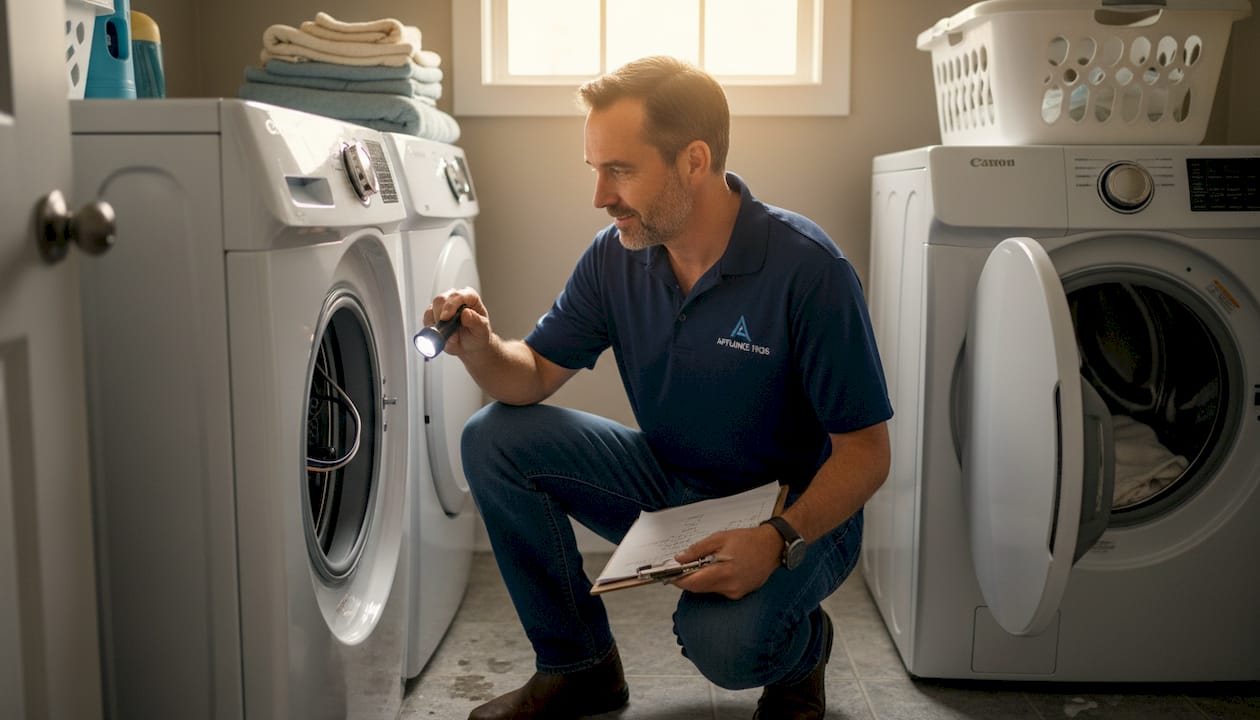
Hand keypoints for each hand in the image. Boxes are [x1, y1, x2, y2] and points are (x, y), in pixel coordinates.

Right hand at [424, 287, 490, 356]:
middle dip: (441, 316)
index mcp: (470, 297)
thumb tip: (465, 313)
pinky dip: (431, 328)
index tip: (445, 318)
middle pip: (441, 300)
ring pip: (431, 309)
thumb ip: (475, 321)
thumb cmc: (478, 335)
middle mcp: (454, 298)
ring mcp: (443, 306)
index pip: (458, 296)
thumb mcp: (482, 330)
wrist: (471, 346)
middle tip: (447, 331)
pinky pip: (427, 318)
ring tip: (450, 337)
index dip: (450, 306)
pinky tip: (442, 334)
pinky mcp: (433, 314)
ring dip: (437, 324)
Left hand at [668, 524, 782, 599]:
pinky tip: (716, 570)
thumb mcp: (719, 538)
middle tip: (681, 569)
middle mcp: (730, 587)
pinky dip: (713, 582)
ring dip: (701, 580)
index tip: (669, 575)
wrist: (772, 547)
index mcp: (723, 572)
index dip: (679, 580)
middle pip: (699, 588)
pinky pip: (719, 590)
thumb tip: (680, 558)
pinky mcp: (739, 593)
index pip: (693, 583)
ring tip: (702, 565)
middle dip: (688, 580)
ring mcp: (735, 592)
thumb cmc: (748, 540)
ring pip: (708, 590)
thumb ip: (697, 550)